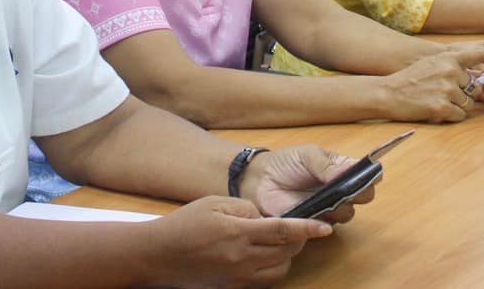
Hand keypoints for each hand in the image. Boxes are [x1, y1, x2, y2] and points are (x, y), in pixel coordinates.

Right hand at [153, 195, 330, 287]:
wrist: (158, 255)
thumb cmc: (185, 224)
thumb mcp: (215, 202)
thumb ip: (246, 208)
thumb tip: (266, 218)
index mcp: (237, 233)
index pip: (282, 231)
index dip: (307, 229)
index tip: (325, 228)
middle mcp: (240, 259)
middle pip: (286, 253)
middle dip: (297, 240)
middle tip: (296, 229)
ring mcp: (237, 277)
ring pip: (279, 270)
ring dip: (286, 256)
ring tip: (277, 243)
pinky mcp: (233, 288)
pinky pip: (265, 281)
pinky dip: (272, 269)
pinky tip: (263, 256)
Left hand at [244, 147, 367, 224]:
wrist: (259, 180)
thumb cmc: (285, 163)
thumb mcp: (308, 156)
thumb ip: (327, 165)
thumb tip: (348, 173)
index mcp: (341, 170)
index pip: (367, 175)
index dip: (370, 177)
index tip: (365, 177)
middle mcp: (340, 191)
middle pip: (363, 197)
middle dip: (358, 193)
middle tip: (347, 189)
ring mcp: (329, 208)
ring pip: (347, 213)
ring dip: (341, 207)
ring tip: (326, 199)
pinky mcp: (314, 223)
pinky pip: (327, 227)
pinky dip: (324, 221)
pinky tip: (315, 211)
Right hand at [379, 50, 483, 121]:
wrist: (389, 93)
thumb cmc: (411, 78)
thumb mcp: (432, 63)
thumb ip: (453, 66)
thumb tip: (477, 77)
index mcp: (449, 58)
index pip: (480, 55)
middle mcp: (451, 72)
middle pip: (475, 87)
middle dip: (467, 93)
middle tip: (446, 93)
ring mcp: (447, 90)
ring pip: (469, 103)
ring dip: (458, 105)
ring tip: (438, 100)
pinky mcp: (442, 108)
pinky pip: (460, 115)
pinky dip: (451, 115)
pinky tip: (435, 109)